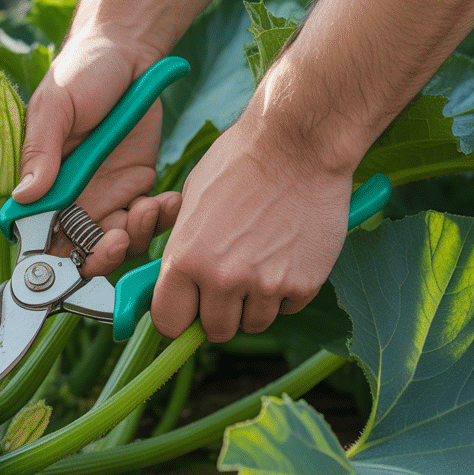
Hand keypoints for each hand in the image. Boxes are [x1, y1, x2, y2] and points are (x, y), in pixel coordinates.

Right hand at [12, 35, 181, 277]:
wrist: (128, 51)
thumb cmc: (82, 73)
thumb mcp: (55, 106)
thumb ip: (41, 151)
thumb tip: (24, 195)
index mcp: (43, 184)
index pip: (38, 236)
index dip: (54, 260)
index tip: (74, 259)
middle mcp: (72, 197)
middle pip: (80, 251)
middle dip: (101, 256)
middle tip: (119, 238)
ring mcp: (107, 195)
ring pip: (119, 242)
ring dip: (135, 236)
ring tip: (148, 207)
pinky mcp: (138, 186)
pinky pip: (150, 219)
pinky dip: (161, 218)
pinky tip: (168, 199)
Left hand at [149, 112, 354, 343]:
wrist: (299, 143)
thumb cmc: (240, 163)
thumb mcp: (191, 204)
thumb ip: (182, 252)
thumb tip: (175, 285)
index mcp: (185, 260)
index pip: (169, 323)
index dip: (178, 318)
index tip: (188, 310)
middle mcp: (222, 279)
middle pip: (215, 330)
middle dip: (220, 313)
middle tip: (230, 285)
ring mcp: (265, 285)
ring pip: (254, 324)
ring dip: (255, 304)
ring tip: (262, 262)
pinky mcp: (304, 284)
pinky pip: (287, 308)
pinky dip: (286, 292)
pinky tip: (287, 257)